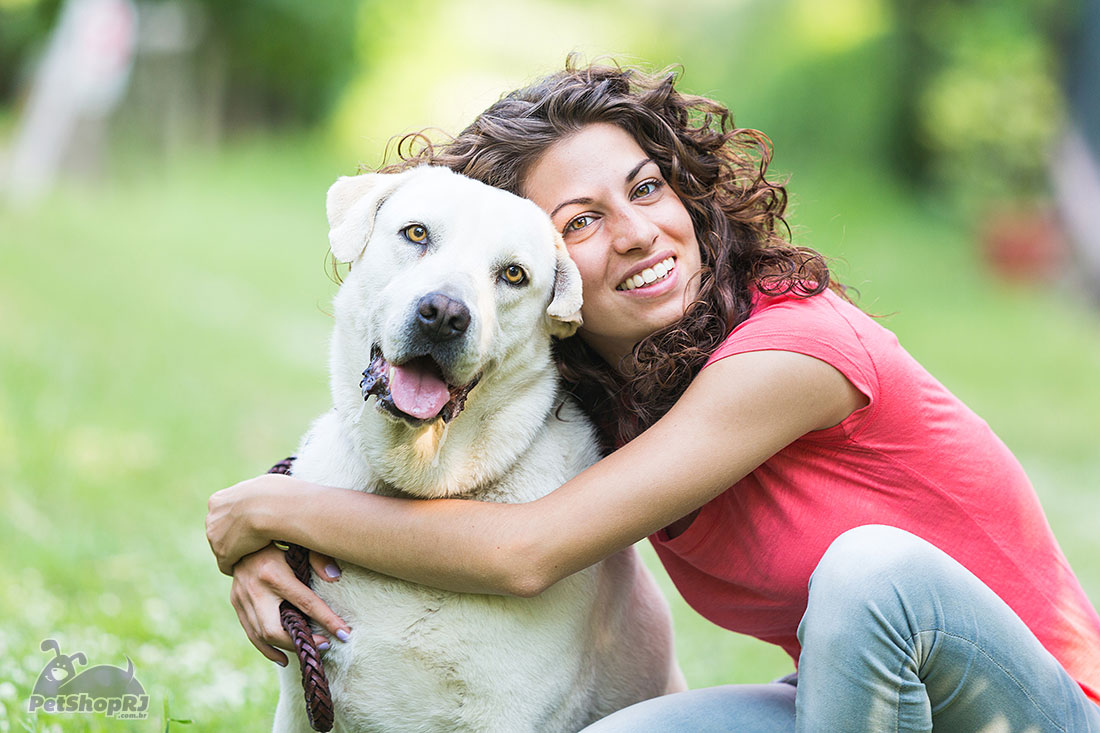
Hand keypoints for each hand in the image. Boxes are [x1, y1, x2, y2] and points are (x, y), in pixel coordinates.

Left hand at [207, 474, 291, 574]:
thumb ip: (253, 494)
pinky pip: (227, 564)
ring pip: (223, 548)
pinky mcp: (222, 553)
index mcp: (218, 500)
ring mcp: (214, 536)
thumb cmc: (273, 494)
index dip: (238, 522)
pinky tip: (252, 565)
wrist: (271, 507)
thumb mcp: (261, 486)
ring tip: (257, 554)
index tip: (252, 527)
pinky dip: (238, 565)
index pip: (223, 515)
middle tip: (255, 542)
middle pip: (220, 532)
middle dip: (234, 538)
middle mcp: (211, 518)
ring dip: (237, 552)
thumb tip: (264, 492)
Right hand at [230, 544, 349, 665]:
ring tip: (307, 651)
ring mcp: (241, 598)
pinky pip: (250, 633)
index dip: (327, 620)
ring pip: (261, 636)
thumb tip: (334, 576)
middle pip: (275, 629)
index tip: (344, 634)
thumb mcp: (300, 542)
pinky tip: (283, 657)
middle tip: (324, 645)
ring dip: (285, 648)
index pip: (305, 603)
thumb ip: (318, 557)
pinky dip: (266, 649)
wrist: (241, 534)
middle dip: (300, 641)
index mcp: (273, 572)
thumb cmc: (278, 539)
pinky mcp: (236, 603)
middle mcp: (255, 589)